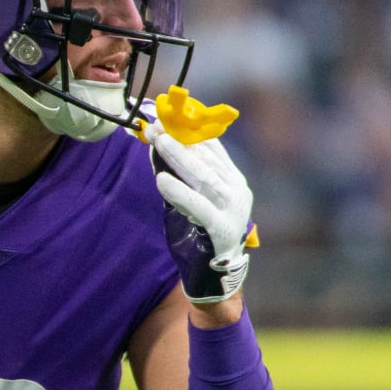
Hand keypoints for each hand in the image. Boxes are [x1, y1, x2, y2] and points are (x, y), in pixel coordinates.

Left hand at [144, 122, 252, 304]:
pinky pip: (199, 206)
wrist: (214, 275)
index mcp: (231, 177)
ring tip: (159, 141)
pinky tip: (161, 181)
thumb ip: (178, 174)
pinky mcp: (222, 228)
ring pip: (204, 177)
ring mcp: (232, 208)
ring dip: (179, 157)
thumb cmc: (198, 232)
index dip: (186, 128)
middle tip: (155, 124)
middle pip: (205, 157)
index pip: (209, 145)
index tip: (162, 114)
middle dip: (179, 138)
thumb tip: (155, 144)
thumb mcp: (190, 197)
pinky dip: (180, 193)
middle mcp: (236, 189)